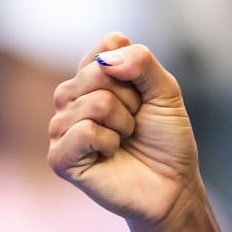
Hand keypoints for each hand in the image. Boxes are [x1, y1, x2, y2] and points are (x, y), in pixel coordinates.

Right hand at [49, 33, 200, 226]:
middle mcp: (70, 97)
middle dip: (131, 99)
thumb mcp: (165, 91)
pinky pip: (85, 131)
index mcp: (91, 76)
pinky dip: (109, 143)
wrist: (172, 186)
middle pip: (100, 72)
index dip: (136, 70)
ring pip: (96, 102)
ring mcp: (61, 126)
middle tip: (135, 122)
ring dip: (124, 124)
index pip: (108, 45)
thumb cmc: (166, 139)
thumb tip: (106, 61)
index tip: (143, 96)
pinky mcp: (59, 157)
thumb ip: (141, 62)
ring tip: (124, 140)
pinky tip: (110, 155)